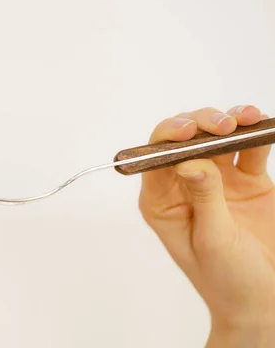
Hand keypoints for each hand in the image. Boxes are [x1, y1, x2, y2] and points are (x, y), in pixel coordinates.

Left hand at [139, 106, 274, 344]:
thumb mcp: (212, 241)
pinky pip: (249, 148)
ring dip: (229, 121)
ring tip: (246, 118)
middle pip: (185, 140)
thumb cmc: (227, 279)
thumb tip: (190, 162)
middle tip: (224, 124)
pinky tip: (261, 123)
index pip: (155, 158)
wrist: (265, 300)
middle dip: (201, 124)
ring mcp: (216, 180)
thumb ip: (204, 198)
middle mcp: (184, 184)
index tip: (189, 129)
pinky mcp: (247, 179)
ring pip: (216, 138)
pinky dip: (256, 133)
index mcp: (162, 201)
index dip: (168, 137)